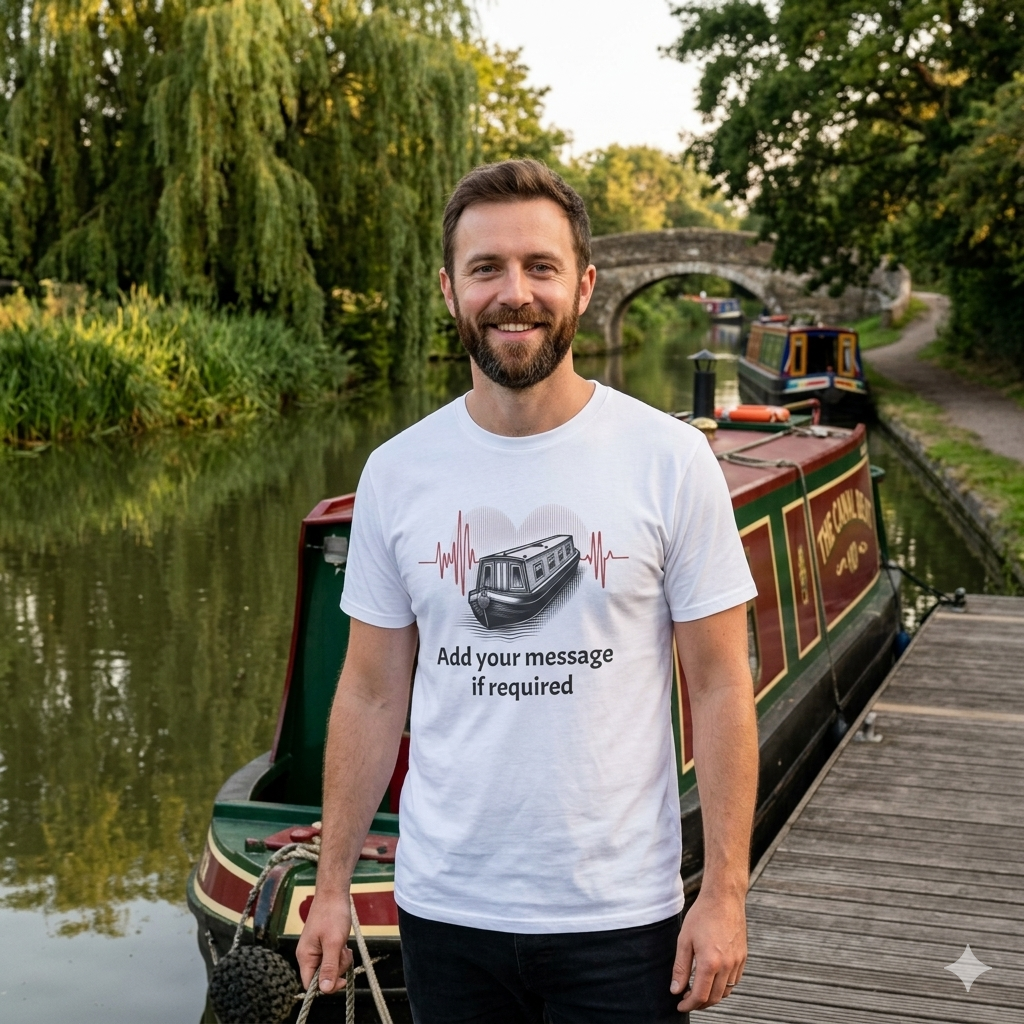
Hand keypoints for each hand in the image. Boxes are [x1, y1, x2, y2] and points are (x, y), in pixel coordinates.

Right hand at [296, 891, 354, 993]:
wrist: (334, 893)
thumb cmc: (333, 914)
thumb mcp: (334, 943)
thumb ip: (329, 967)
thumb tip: (325, 990)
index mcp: (305, 957)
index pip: (310, 985)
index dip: (326, 986)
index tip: (342, 979)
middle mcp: (308, 956)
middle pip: (323, 977)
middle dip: (337, 968)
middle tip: (343, 952)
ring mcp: (316, 950)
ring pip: (330, 968)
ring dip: (341, 960)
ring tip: (344, 944)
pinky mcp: (324, 945)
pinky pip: (333, 958)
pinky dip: (341, 953)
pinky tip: (344, 943)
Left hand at [670, 888, 747, 1011]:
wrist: (723, 898)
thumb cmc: (702, 915)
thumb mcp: (684, 940)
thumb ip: (680, 968)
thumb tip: (676, 990)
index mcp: (710, 963)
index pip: (700, 996)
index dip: (688, 1005)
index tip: (680, 1005)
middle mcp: (727, 965)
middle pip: (714, 997)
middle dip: (699, 1003)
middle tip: (687, 1000)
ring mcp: (737, 962)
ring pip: (726, 991)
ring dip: (712, 996)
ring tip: (698, 990)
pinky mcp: (743, 957)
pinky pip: (735, 980)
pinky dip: (723, 986)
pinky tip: (713, 979)